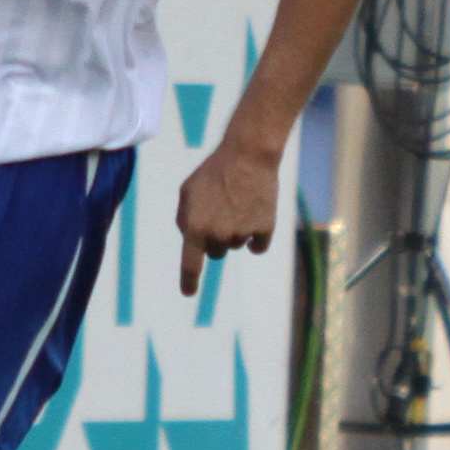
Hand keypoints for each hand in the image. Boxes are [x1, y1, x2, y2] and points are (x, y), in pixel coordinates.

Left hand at [175, 138, 279, 294]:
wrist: (248, 155)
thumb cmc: (214, 171)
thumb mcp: (187, 191)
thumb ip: (185, 219)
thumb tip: (191, 239)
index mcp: (195, 227)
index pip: (190, 264)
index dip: (189, 281)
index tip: (188, 293)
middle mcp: (218, 235)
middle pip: (216, 252)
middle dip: (216, 238)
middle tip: (222, 211)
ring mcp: (242, 234)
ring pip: (236, 245)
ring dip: (236, 231)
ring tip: (238, 203)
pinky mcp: (264, 229)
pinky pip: (258, 245)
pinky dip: (257, 236)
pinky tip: (256, 213)